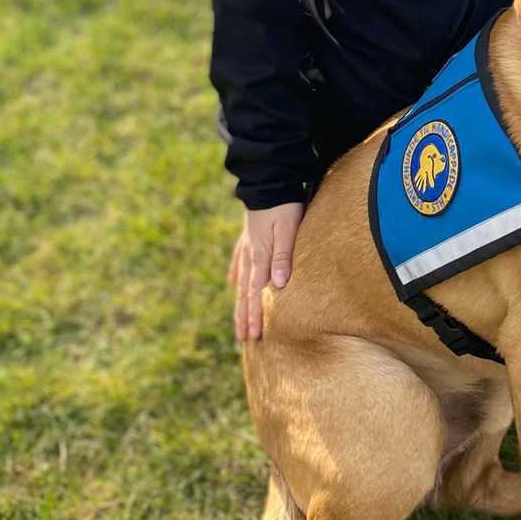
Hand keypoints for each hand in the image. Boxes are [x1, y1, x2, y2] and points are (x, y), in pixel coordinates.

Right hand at [229, 201, 304, 342]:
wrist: (270, 180)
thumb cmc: (284, 205)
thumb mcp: (287, 229)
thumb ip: (283, 256)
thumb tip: (276, 285)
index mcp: (260, 256)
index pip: (255, 294)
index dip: (254, 315)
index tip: (252, 336)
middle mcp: (251, 254)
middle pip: (246, 292)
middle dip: (244, 316)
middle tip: (243, 339)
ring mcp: (248, 245)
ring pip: (242, 280)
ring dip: (240, 302)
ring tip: (237, 318)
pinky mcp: (249, 235)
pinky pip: (241, 259)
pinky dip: (237, 272)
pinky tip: (233, 281)